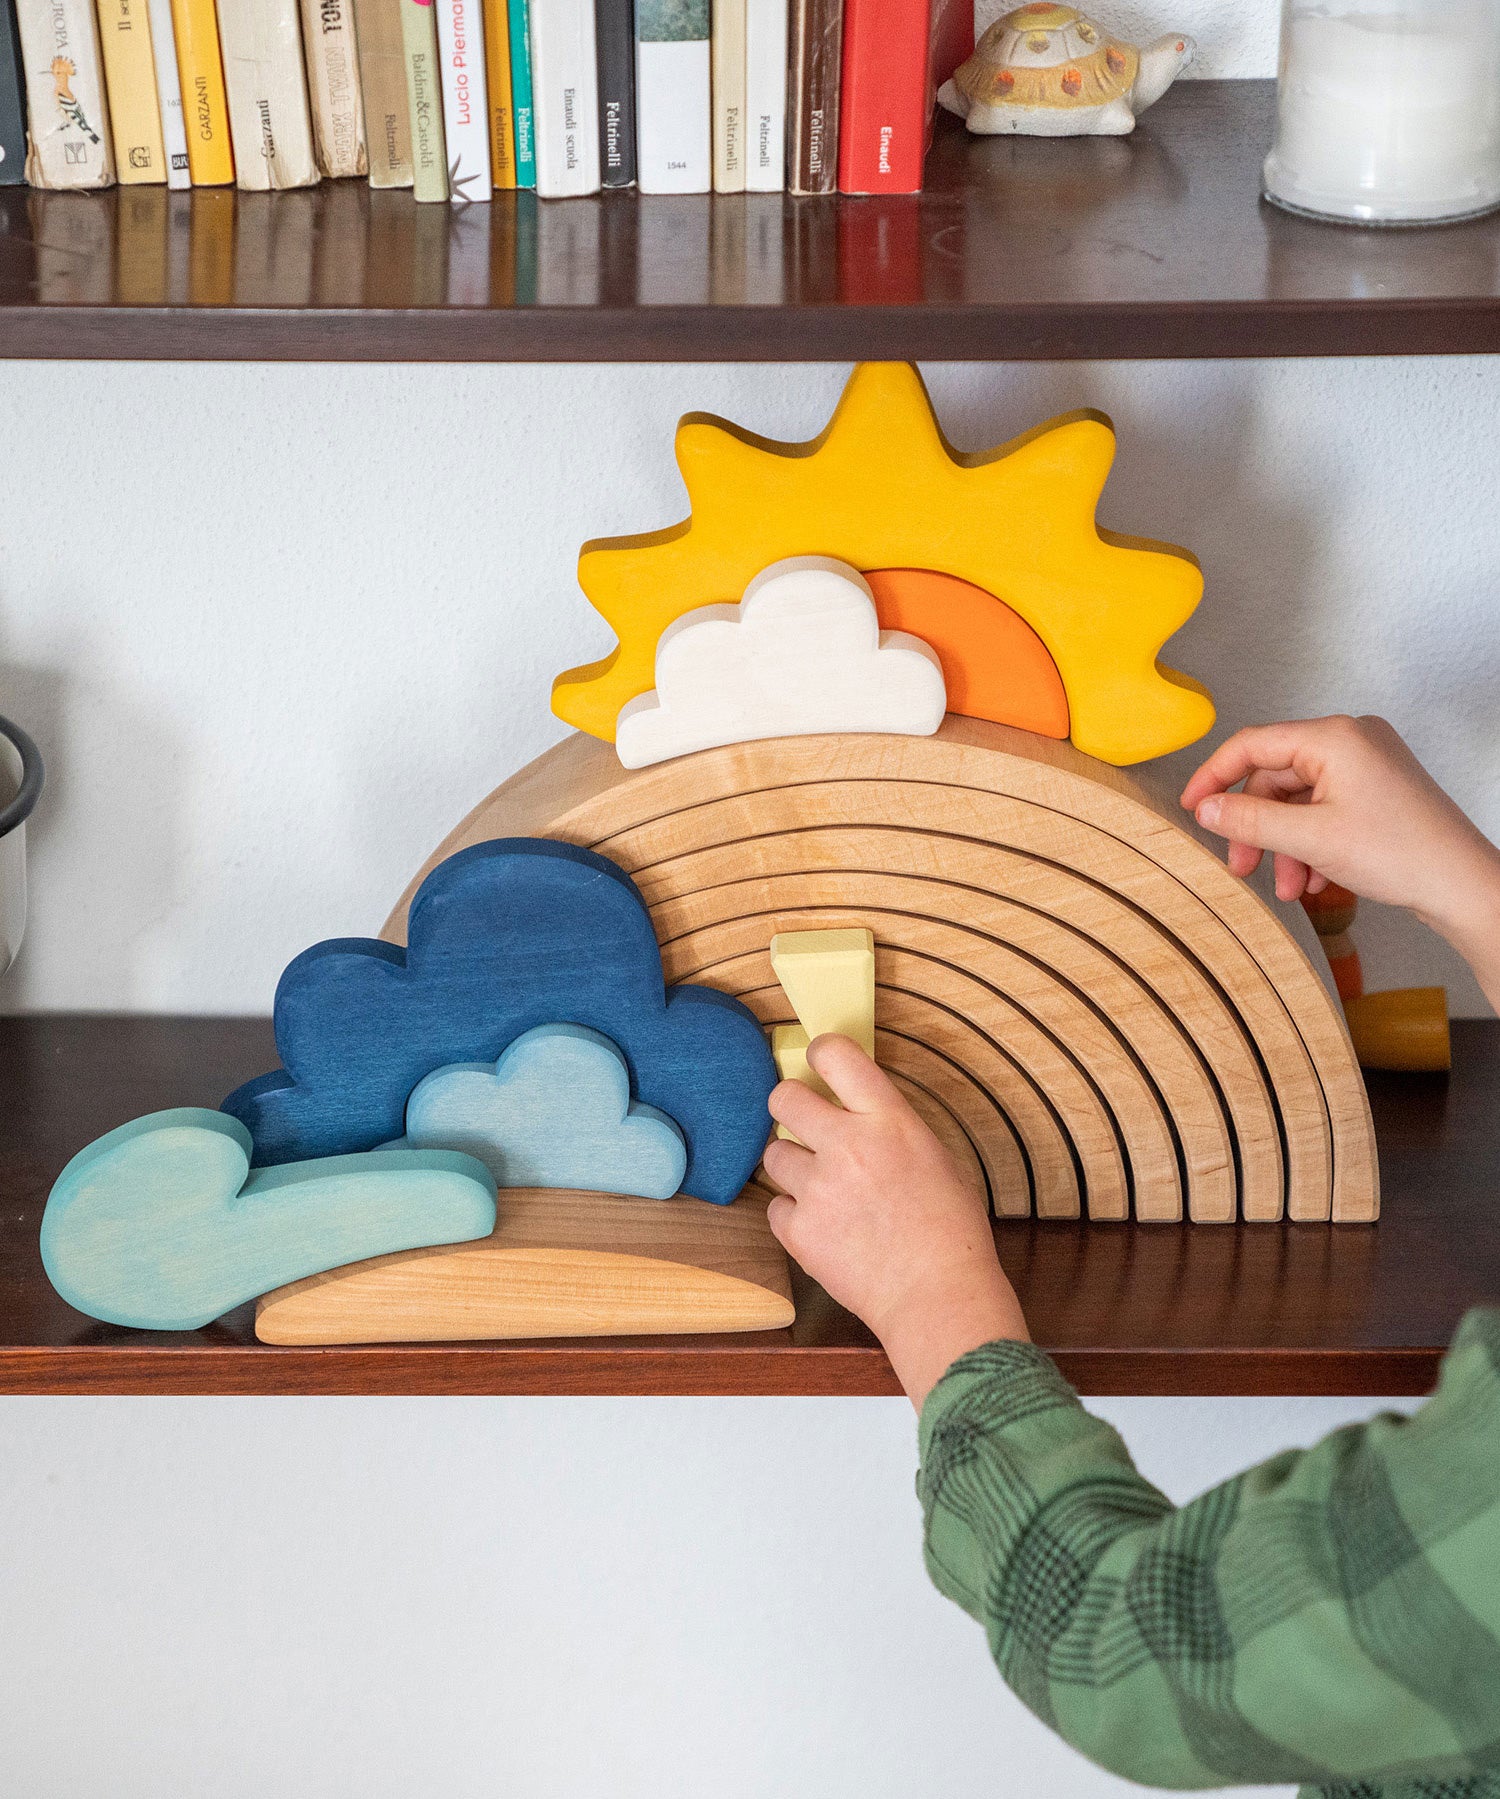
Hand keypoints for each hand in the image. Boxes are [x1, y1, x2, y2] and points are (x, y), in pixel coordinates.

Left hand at [763, 1034, 1027, 1410]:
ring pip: (774, 1154)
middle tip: (805, 1126)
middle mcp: (848, 1145)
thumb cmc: (951, 1232)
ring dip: (794, 1167)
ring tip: (824, 1190)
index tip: (820, 1064)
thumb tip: (857, 1112)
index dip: (821, 1054)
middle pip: (784, 1098)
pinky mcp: (799, 1230)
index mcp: (890, 1121)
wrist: (938, 1296)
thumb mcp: (935, 1157)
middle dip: (791, 1108)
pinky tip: (824, 1228)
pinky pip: (776, 1207)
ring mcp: (818, 1188)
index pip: (836, 1055)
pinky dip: (794, 1215)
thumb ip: (891, 1129)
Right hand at [1180, 715, 1499, 941]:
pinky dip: (1310, 843)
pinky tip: (1315, 879)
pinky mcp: (1376, 788)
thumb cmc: (1403, 854)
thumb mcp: (1309, 839)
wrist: (1462, 884)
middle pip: (1275, 778)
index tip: (1193, 807)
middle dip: (1258, 828)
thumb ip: (1249, 820)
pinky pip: (1323, 808)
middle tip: (1242, 864)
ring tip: (1289, 886)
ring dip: (1285, 845)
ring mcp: (1367, 763)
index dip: (1214, 777)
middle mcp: (1351, 740)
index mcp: (1334, 737)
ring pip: (1298, 800)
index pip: (1252, 744)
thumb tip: (1207, 809)